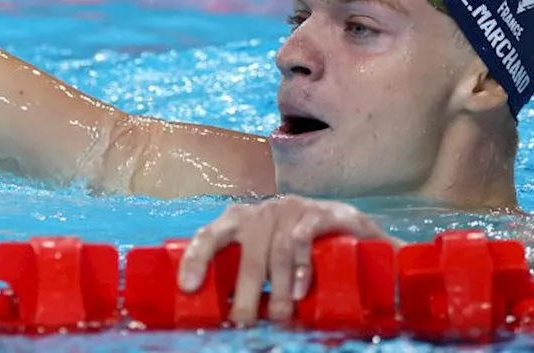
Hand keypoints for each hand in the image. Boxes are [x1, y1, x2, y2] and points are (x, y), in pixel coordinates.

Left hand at [177, 196, 393, 325]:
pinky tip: (300, 291)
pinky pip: (304, 239)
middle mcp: (261, 212)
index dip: (195, 259)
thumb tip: (226, 315)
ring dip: (278, 289)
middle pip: (248, 257)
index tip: (187, 288)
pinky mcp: (320, 213)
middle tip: (242, 323)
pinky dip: (302, 268)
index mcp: (239, 220)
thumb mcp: (266, 254)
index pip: (209, 236)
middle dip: (245, 295)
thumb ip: (246, 274)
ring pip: (278, 253)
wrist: (346, 224)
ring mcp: (290, 210)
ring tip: (278, 316)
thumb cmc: (296, 245)